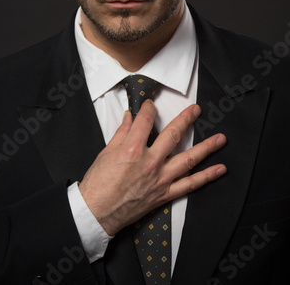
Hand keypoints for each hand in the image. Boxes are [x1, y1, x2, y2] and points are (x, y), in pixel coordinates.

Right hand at [79, 101, 226, 235]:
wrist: (96, 213)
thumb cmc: (98, 183)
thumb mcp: (106, 152)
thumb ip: (122, 133)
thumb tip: (130, 117)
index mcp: (132, 150)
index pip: (145, 121)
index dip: (148, 109)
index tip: (150, 104)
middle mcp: (150, 163)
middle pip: (173, 135)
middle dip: (186, 119)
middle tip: (196, 110)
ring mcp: (159, 179)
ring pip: (188, 160)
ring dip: (207, 148)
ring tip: (221, 139)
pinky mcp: (164, 194)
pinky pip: (189, 185)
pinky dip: (206, 177)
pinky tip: (219, 169)